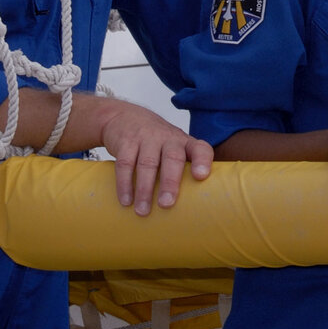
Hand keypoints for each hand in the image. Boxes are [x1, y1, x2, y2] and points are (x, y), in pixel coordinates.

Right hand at [94, 97, 214, 215]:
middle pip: (172, 158)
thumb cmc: (157, 143)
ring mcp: (147, 138)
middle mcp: (168, 138)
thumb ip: (182, 170)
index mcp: (184, 143)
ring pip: (147, 163)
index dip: (202, 161)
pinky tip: (126, 200)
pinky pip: (125, 163)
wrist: (125, 117)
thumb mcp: (173, 149)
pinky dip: (125, 183)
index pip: (200, 149)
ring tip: (143, 211)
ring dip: (145, 189)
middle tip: (167, 204)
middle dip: (170, 182)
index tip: (201, 176)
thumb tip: (192, 207)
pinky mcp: (126, 141)